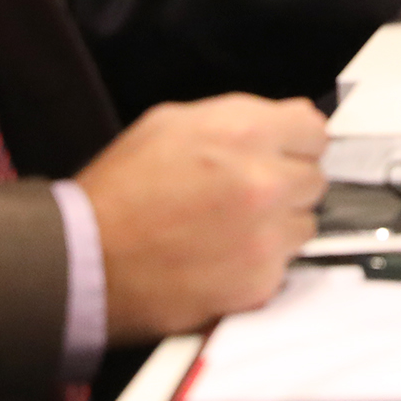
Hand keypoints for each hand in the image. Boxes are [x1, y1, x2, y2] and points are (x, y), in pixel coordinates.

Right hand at [76, 94, 327, 338]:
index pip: (315, 130)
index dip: (293, 142)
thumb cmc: (119, 192)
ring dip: (278, 226)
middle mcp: (265, 181)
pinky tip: (222, 259)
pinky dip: (260, 265)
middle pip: (315, 178)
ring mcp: (267, 236)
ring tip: (229, 229)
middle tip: (244, 195)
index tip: (279, 153)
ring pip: (305, 225)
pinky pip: (284, 267)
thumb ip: (234, 118)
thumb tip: (280, 122)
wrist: (85, 260)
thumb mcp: (169, 123)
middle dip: (285, 183)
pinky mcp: (260, 282)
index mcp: (244, 132)